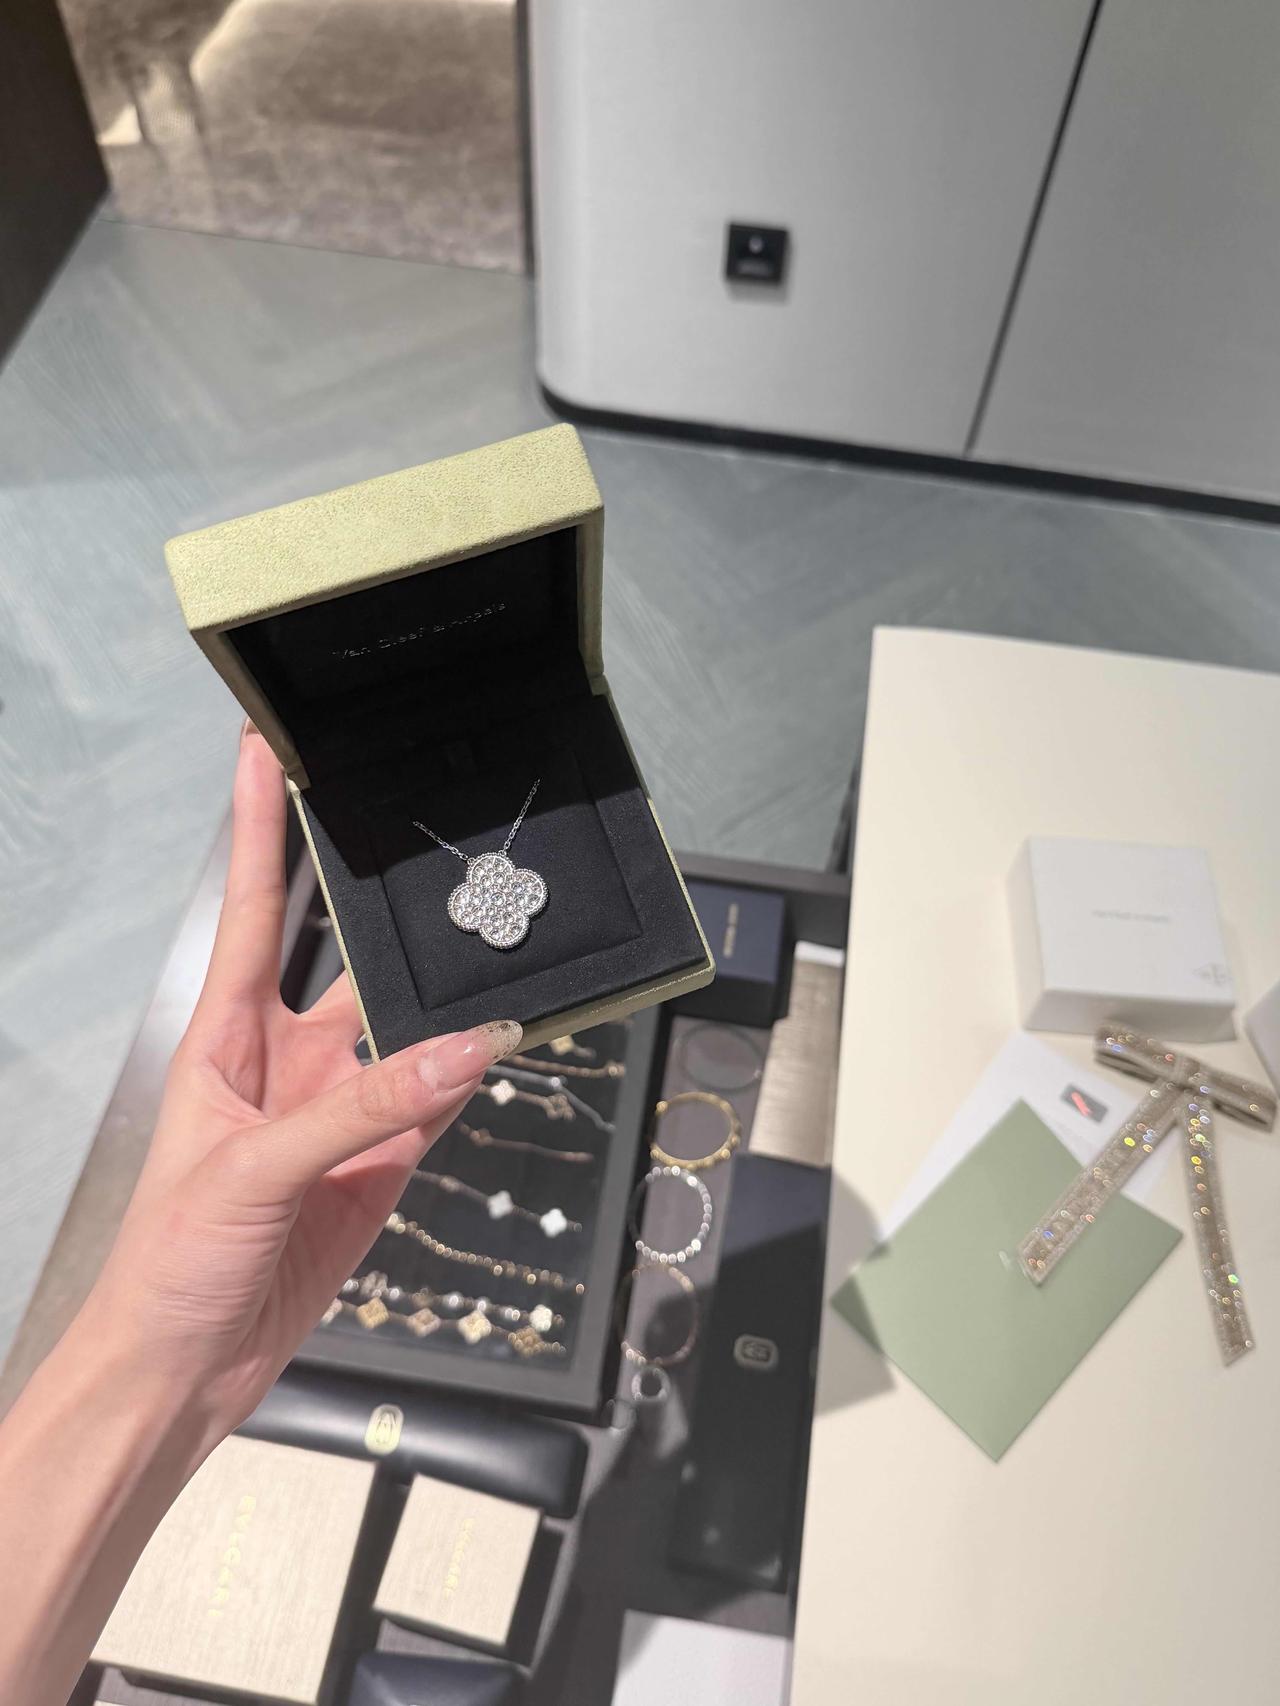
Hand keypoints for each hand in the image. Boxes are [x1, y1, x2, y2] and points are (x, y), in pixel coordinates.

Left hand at [86, 723, 519, 1440]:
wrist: (181, 1374)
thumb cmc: (167, 1261)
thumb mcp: (253, 1169)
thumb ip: (363, 1107)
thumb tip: (466, 1048)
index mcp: (224, 1036)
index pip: (250, 907)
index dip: (257, 827)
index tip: (268, 749)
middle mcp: (286, 1061)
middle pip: (349, 962)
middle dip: (387, 904)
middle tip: (434, 837)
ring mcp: (337, 1113)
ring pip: (410, 1035)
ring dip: (450, 999)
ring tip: (500, 937)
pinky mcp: (379, 1168)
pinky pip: (436, 1105)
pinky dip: (471, 1077)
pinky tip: (504, 1039)